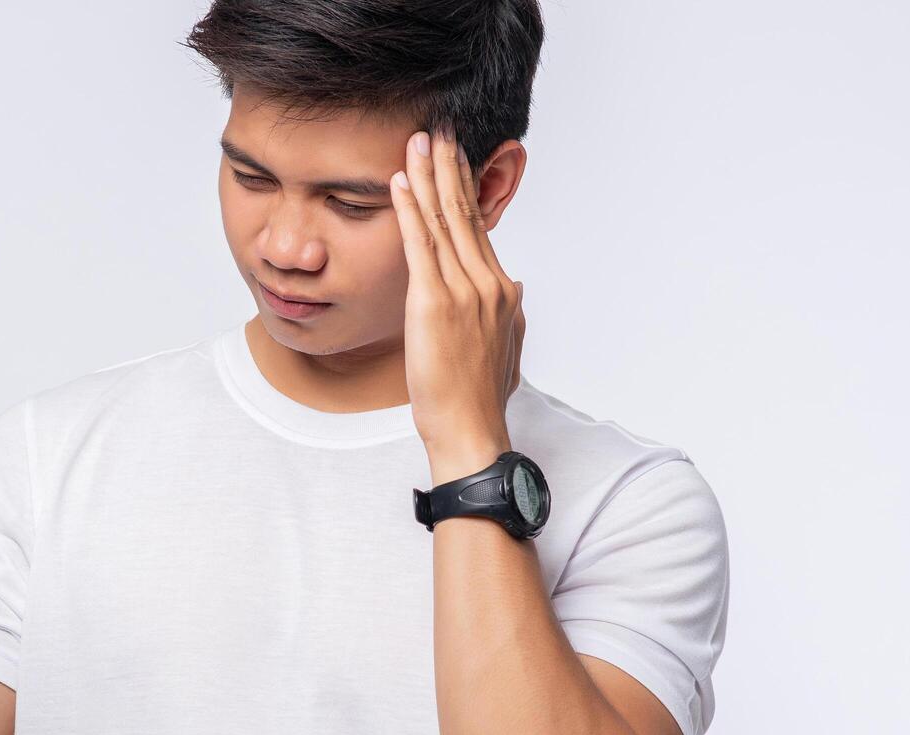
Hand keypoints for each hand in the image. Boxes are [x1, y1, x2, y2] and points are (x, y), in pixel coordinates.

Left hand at [390, 127, 526, 478]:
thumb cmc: (477, 400)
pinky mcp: (437, 303)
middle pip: (466, 213)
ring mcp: (465, 291)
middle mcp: (489, 283)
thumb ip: (502, 315)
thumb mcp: (501, 348)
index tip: (455, 158)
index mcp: (503, 292)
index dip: (465, 189)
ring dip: (428, 175)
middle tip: (440, 129)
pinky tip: (399, 183)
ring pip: (445, 220)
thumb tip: (509, 293)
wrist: (472, 430)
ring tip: (417, 141)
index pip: (480, 229)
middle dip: (450, 167)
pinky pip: (421, 245)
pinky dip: (410, 209)